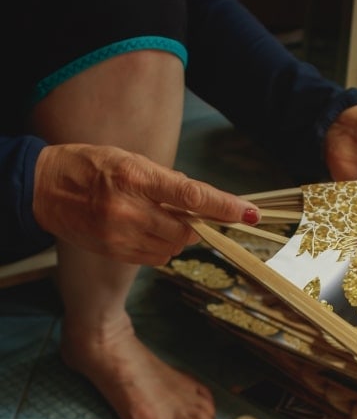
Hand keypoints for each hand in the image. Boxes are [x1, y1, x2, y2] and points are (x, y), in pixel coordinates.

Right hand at [32, 143, 259, 264]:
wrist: (46, 188)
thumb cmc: (94, 167)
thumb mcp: (131, 161)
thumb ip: (168, 181)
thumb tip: (202, 200)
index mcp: (136, 177)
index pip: (190, 195)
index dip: (223, 206)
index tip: (249, 213)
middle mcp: (128, 208)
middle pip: (186, 229)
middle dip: (195, 223)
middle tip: (181, 211)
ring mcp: (120, 234)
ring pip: (175, 246)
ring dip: (177, 235)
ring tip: (153, 216)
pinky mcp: (115, 252)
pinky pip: (157, 258)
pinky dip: (161, 247)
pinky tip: (143, 230)